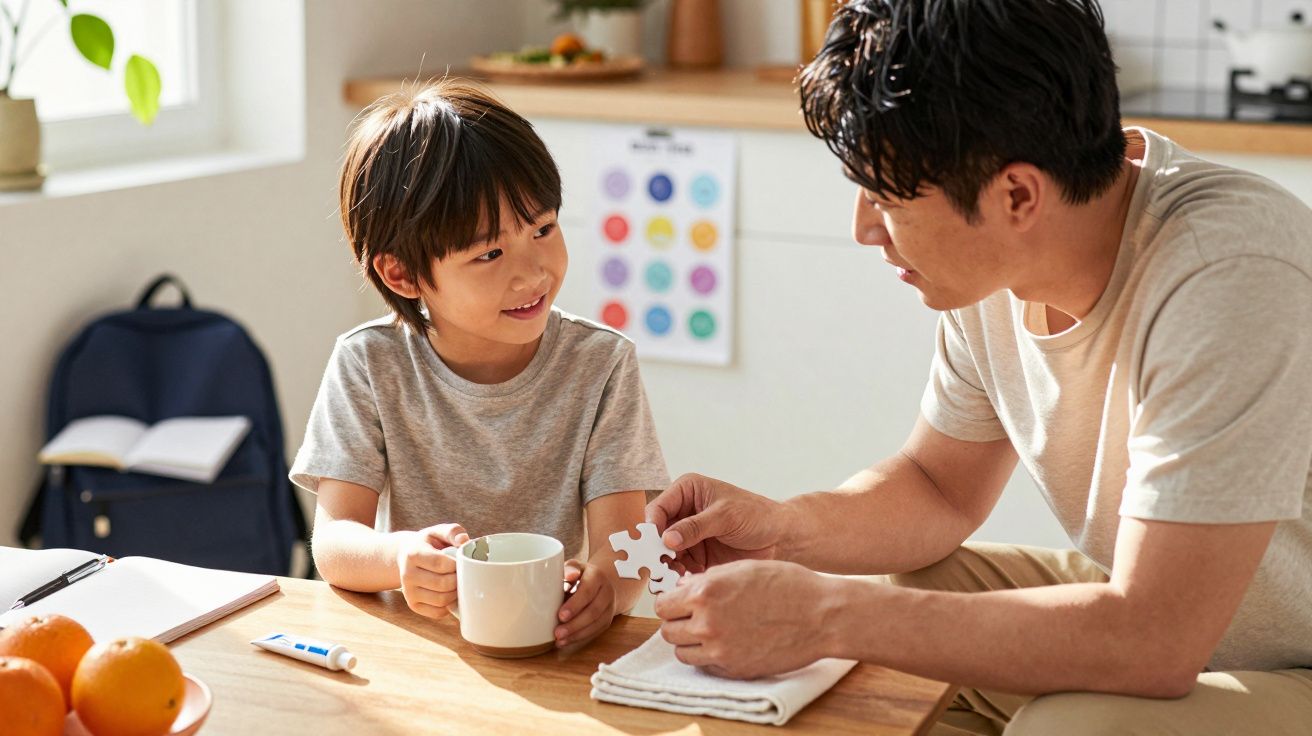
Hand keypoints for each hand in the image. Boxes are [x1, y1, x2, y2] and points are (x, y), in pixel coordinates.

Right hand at [396, 523, 468, 618]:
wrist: (406, 556)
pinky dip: (449, 605)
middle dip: (458, 579)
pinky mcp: (413, 605)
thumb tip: (464, 541)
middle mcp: (407, 575)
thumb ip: (453, 531)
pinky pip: (438, 612)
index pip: (441, 564)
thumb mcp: (438, 531)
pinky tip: (449, 593)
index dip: (457, 565)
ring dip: (455, 593)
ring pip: (441, 600)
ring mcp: (408, 592)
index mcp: (413, 554)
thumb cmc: (428, 543)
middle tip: (462, 573)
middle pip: (443, 584)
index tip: (461, 561)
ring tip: (457, 582)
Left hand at [555, 560, 616, 647]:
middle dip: (575, 624)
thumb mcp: (575, 567)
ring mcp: (609, 607)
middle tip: (558, 632)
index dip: (575, 605)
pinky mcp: (607, 620)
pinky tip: (565, 642)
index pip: (587, 592)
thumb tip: (569, 575)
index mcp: (597, 576)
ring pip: (596, 624)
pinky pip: (595, 632)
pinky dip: (579, 638)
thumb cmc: (580, 575)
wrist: (600, 582)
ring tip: (559, 640)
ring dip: (576, 634)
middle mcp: (607, 592)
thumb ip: (570, 569)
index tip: (561, 615)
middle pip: (593, 611)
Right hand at [646, 473, 781, 573]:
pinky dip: (680, 576)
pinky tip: (685, 583)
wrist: (780, 537)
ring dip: (667, 567)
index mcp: (687, 491)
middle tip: (659, 568)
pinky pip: (680, 567)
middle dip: (657, 551)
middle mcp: (683, 513)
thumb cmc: (756, 515)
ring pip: (666, 554)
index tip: (654, 546)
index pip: (658, 509)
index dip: (652, 527)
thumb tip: (666, 539)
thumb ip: (695, 527)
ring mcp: (689, 536)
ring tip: (674, 578)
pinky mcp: (696, 556)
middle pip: (658, 534)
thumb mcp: (725, 516)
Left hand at [656, 560, 835, 678]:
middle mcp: (707, 623)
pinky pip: (705, 666)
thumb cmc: (786, 584)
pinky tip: (727, 642)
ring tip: (711, 630)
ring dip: (690, 642)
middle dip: (677, 622)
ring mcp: (720, 650)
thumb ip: (707, 579)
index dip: (670, 602)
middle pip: (668, 631)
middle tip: (694, 616)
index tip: (679, 602)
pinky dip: (708, 656)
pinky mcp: (734, 669)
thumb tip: (682, 589)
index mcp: (705, 592)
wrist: (821, 616)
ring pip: (682, 652)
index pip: (662, 605)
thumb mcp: (742, 568)